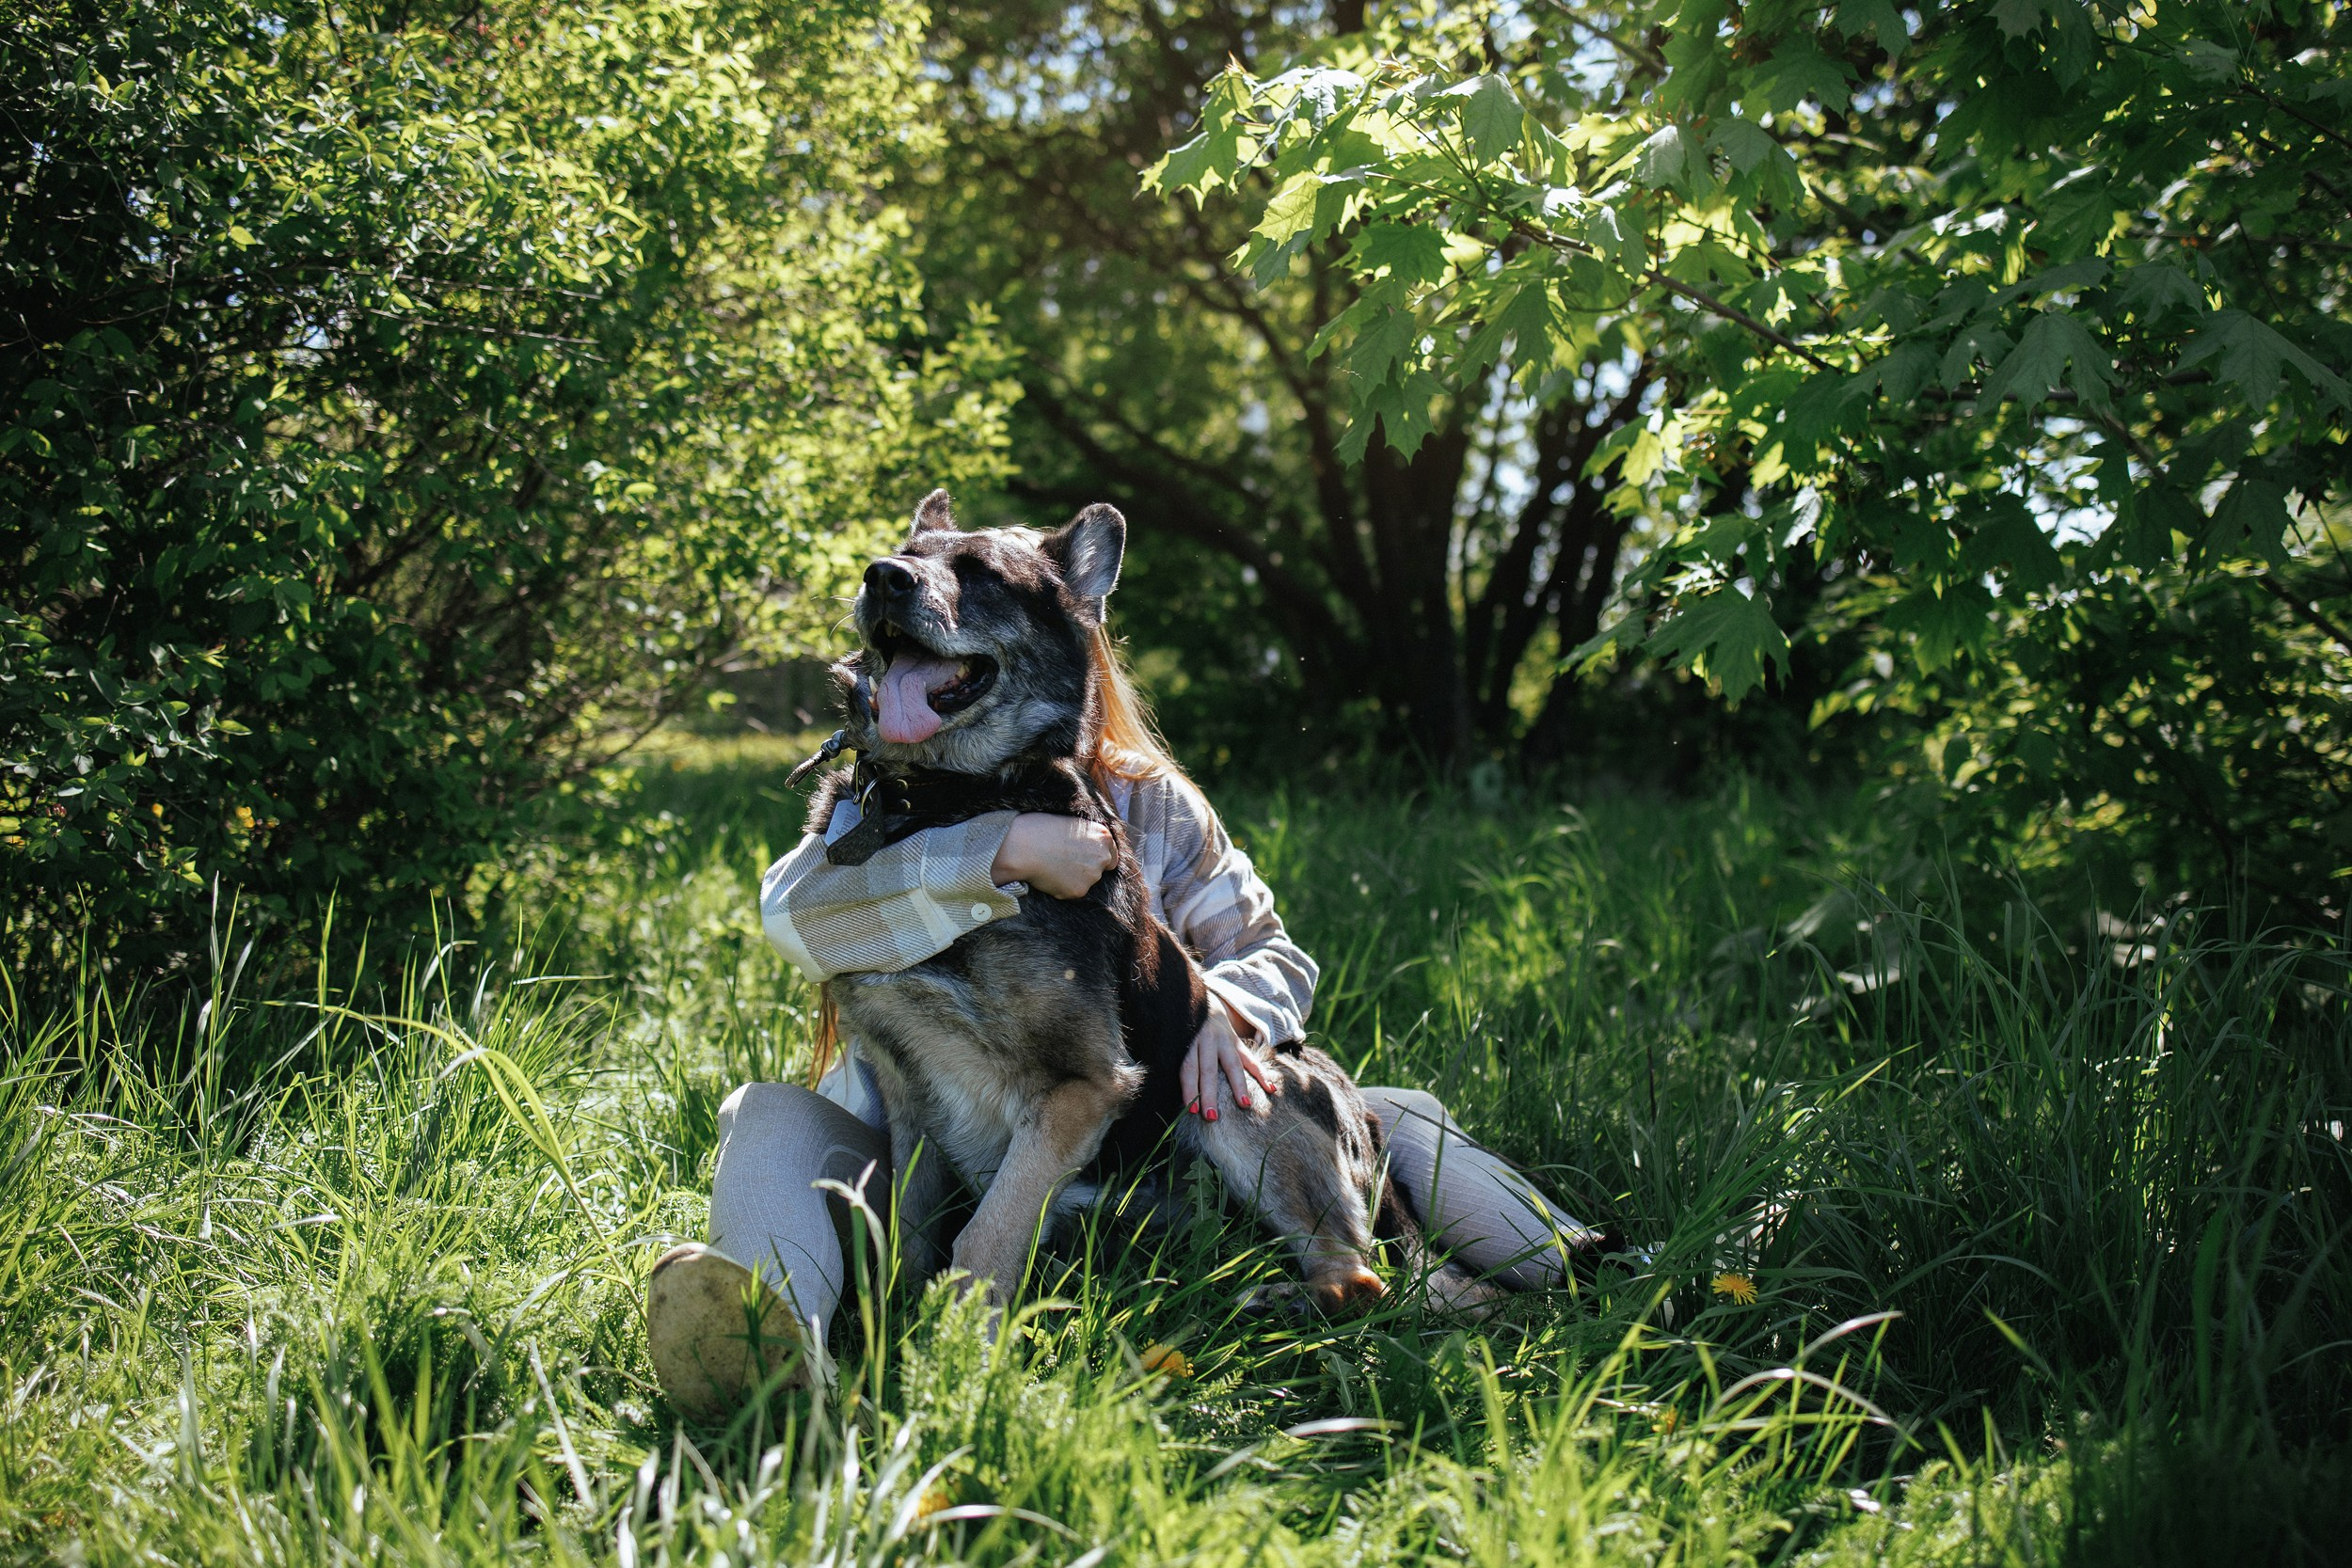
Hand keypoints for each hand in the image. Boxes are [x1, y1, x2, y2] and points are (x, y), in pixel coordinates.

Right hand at [991, 812, 1114, 898]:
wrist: (1022, 846)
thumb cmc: (1040, 829)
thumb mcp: (1071, 824)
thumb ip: (1086, 838)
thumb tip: (1087, 849)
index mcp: (1103, 837)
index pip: (1111, 856)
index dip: (1097, 858)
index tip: (1084, 858)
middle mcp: (1102, 857)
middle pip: (1100, 870)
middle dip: (1086, 868)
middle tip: (1064, 861)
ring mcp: (1092, 876)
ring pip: (1085, 882)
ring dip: (1073, 878)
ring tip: (1053, 866)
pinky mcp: (1078, 891)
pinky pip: (1072, 892)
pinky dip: (1062, 887)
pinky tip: (1049, 875)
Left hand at [1180, 998, 1277, 1121]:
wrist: (1200, 998)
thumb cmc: (1182, 1026)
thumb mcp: (1173, 1036)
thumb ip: (1174, 1056)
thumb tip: (1165, 1087)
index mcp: (1188, 1040)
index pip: (1188, 1068)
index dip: (1189, 1088)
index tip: (1191, 1109)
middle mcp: (1207, 1039)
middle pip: (1208, 1070)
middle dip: (1210, 1094)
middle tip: (1212, 1116)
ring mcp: (1224, 1039)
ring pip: (1232, 1064)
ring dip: (1239, 1086)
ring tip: (1245, 1105)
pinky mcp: (1237, 1040)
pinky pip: (1250, 1058)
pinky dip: (1261, 1073)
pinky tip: (1271, 1088)